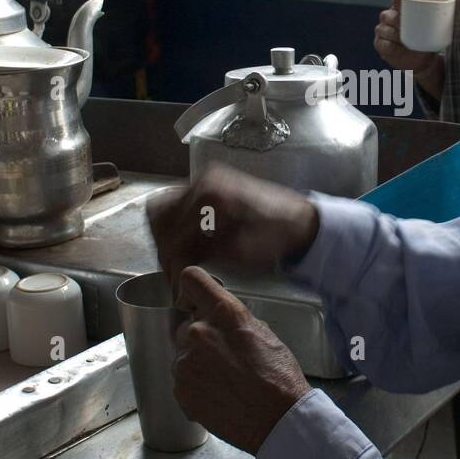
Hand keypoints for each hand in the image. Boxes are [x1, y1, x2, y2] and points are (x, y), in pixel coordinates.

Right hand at [146, 162, 320, 286]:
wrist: (300, 220)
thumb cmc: (277, 237)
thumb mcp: (242, 253)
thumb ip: (205, 255)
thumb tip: (178, 267)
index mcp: (212, 196)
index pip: (173, 232)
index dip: (172, 261)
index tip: (176, 279)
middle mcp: (205, 181)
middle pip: (160, 215)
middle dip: (164, 246)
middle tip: (174, 270)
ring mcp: (205, 179)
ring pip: (164, 208)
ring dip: (167, 235)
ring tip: (179, 259)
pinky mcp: (208, 184)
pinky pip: (177, 204)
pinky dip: (176, 225)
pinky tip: (189, 245)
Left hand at [172, 266, 311, 453]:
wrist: (277, 419)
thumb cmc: (279, 378)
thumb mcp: (264, 333)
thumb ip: (233, 320)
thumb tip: (219, 319)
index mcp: (223, 313)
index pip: (191, 279)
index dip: (192, 291)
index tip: (192, 302)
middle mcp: (199, 333)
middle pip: (185, 324)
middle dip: (199, 337)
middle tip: (223, 356)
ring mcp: (186, 363)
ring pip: (183, 355)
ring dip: (197, 364)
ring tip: (225, 381)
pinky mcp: (180, 390)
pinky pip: (182, 380)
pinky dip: (196, 387)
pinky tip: (219, 395)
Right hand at [374, 0, 437, 74]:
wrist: (423, 60)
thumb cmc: (429, 39)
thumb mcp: (435, 27)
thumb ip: (442, 15)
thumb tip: (457, 4)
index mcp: (400, 10)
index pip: (397, 1)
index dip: (399, 1)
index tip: (405, 2)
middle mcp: (388, 19)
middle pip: (387, 15)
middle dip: (395, 19)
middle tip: (406, 25)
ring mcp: (382, 33)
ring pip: (383, 30)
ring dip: (392, 33)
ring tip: (402, 38)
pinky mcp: (381, 46)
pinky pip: (383, 45)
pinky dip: (389, 46)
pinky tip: (394, 46)